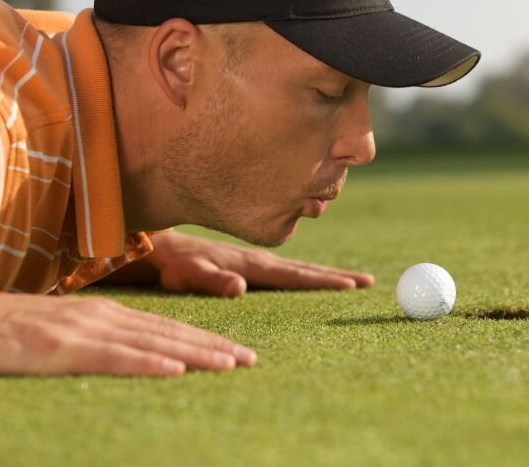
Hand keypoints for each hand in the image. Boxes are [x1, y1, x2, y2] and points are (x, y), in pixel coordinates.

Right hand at [0, 284, 255, 375]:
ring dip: (196, 354)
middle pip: (170, 333)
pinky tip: (176, 369)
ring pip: (153, 343)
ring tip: (232, 364)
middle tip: (250, 361)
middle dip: (214, 347)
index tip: (235, 352)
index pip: (166, 327)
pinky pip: (114, 357)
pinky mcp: (63, 347)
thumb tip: (127, 352)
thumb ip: (97, 337)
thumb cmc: (6, 329)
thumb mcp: (63, 328)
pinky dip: (149, 362)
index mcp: (105, 311)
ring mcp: (85, 330)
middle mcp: (104, 316)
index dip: (203, 339)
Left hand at [146, 232, 375, 296]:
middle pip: (305, 270)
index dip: (324, 282)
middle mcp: (258, 259)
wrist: (159, 240)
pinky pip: (286, 267)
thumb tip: (240, 288)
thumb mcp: (187, 274)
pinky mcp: (248, 260)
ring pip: (298, 267)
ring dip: (326, 274)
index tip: (353, 286)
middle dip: (337, 277)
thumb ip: (211, 281)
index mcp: (251, 264)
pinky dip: (307, 272)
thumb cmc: (170, 263)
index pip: (294, 276)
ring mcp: (255, 257)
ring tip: (352, 280)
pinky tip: (312, 276)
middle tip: (369, 283)